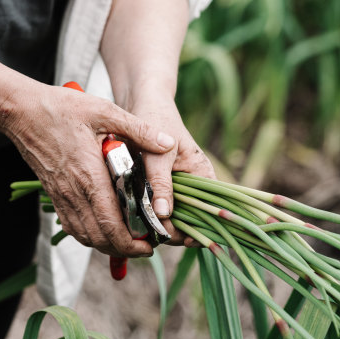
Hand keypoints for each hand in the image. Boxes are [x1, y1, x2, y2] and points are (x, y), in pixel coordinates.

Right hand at [0, 80, 175, 256]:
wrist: (21, 111)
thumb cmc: (61, 108)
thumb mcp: (104, 110)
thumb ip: (138, 129)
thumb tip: (168, 142)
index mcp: (88, 175)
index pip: (110, 223)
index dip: (132, 241)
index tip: (151, 242)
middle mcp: (73, 192)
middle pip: (99, 237)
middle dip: (125, 249)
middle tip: (147, 246)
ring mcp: (61, 196)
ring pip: (85, 236)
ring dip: (108, 245)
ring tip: (130, 241)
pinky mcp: (54, 194)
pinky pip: (72, 226)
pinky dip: (90, 235)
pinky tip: (104, 230)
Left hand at [127, 91, 214, 246]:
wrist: (142, 101)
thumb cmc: (155, 120)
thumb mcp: (158, 153)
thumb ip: (161, 182)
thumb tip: (164, 214)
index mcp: (204, 176)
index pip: (207, 215)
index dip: (192, 230)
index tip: (168, 237)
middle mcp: (194, 185)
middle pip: (187, 221)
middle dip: (168, 229)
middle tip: (144, 233)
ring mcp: (177, 186)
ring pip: (170, 217)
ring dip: (155, 222)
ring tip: (135, 224)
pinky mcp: (161, 184)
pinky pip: (157, 206)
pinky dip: (146, 212)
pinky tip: (131, 214)